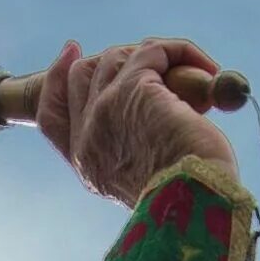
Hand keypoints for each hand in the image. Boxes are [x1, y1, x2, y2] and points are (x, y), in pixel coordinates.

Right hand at [37, 38, 239, 207]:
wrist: (191, 209)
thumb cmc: (184, 202)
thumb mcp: (144, 180)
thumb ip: (137, 149)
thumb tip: (166, 110)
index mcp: (86, 165)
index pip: (53, 115)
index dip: (58, 79)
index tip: (72, 53)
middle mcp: (87, 137)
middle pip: (81, 75)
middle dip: (116, 59)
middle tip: (157, 59)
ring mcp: (103, 111)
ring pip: (117, 58)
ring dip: (156, 57)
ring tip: (196, 74)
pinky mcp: (132, 89)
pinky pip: (153, 51)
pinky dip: (180, 52)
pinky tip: (207, 68)